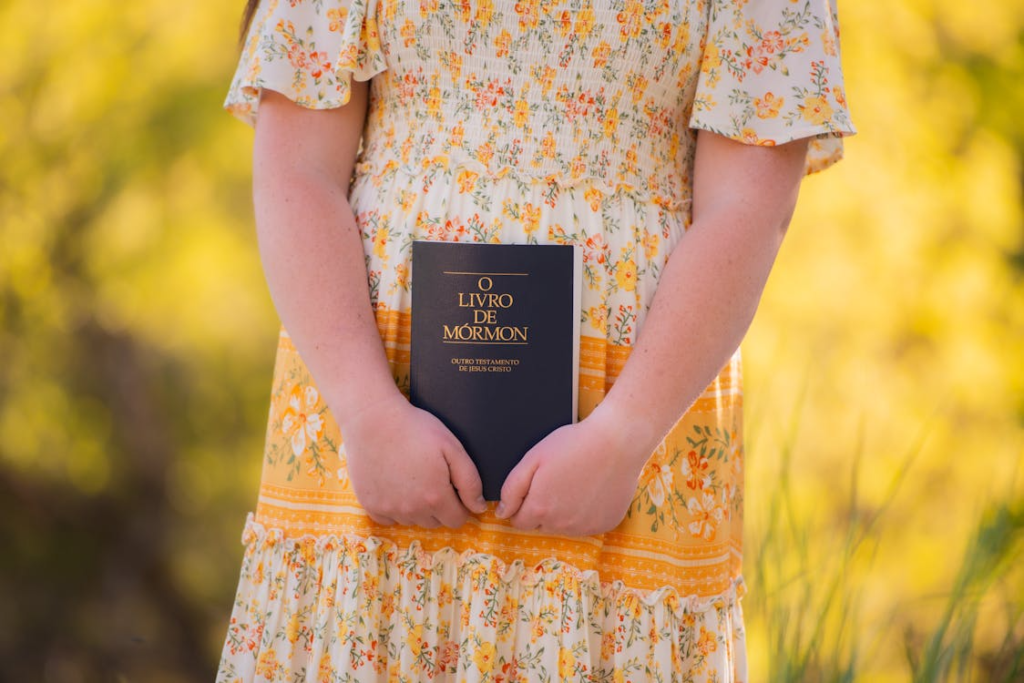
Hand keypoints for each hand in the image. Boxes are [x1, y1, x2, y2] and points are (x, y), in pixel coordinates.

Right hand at [340, 394, 486, 527]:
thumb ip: (470, 481)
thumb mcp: (452, 448)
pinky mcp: (370, 505)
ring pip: (412, 520)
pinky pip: (388, 519)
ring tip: (413, 477)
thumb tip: (479, 507)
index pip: (457, 520)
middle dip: (439, 506)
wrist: (373, 419)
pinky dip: (394, 508)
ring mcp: (389, 509)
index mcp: (436, 498)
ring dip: (417, 507)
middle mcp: (412, 510)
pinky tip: (395, 485)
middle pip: (435, 522)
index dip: (460, 505)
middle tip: (432, 478)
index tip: (453, 487)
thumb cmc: (415, 429)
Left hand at [496, 405, 650, 535]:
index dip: (521, 505)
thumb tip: (502, 513)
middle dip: (542, 508)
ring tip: (575, 482)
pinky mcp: (605, 524)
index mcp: (540, 509)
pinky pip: (587, 524)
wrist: (617, 442)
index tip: (534, 488)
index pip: (519, 522)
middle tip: (556, 481)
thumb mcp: (532, 458)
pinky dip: (586, 512)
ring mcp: (585, 527)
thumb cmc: (573, 445)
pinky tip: (592, 490)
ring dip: (564, 512)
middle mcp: (561, 525)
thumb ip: (512, 489)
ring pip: (564, 527)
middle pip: (541, 525)